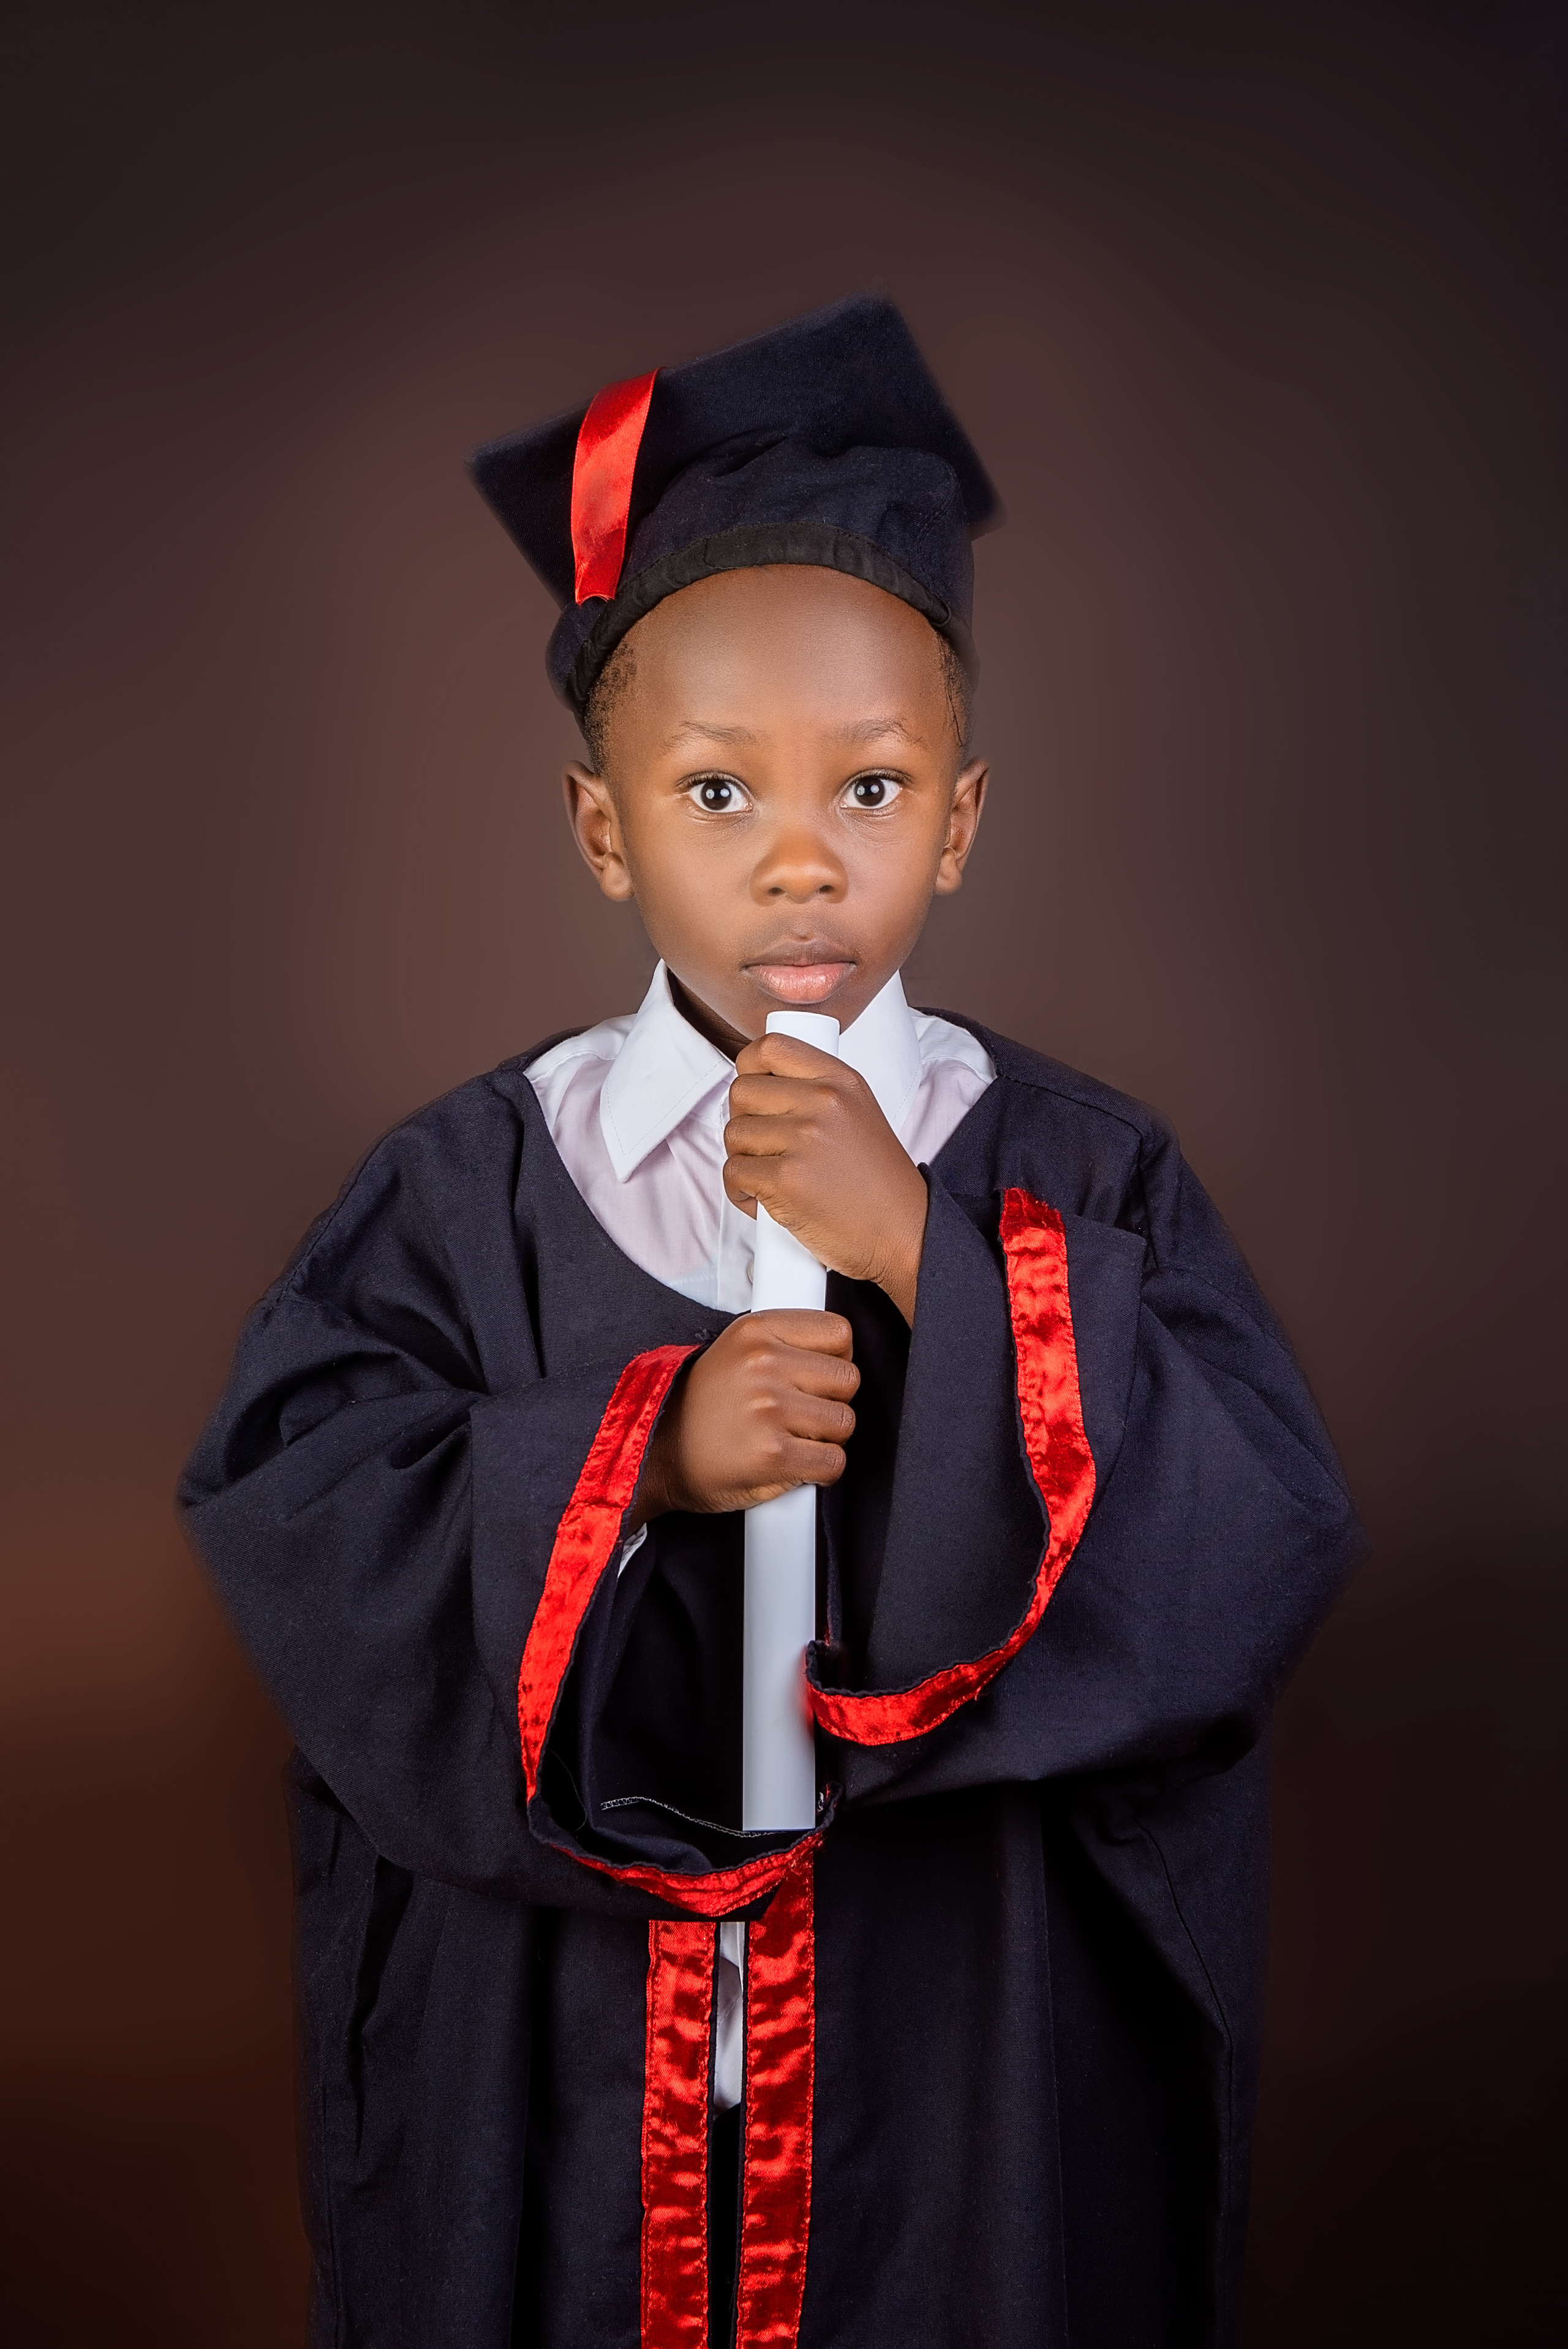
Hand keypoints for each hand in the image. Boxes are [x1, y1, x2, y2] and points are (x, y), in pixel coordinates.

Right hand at [629, 1310, 858, 1522]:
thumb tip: (839, 1355)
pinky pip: (834, 1462)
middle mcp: (762, 1364)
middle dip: (831, 1402)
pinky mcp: (773, 1454)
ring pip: (844, 1422)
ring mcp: (768, 1408)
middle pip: (848, 1379)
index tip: (817, 1378)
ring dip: (825, 1438)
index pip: (839, 1334)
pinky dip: (821, 1470)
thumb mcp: (735, 1353)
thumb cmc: (699, 1410)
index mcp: (755, 1331)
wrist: (658, 1456)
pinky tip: (793, 1464)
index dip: (835, 1361)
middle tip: (799, 1414)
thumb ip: (784, 1344)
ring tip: (790, 1438)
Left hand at [724, 1035, 928, 1321]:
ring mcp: (803, 1140)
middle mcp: (823, 1102)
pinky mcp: (785, 1179)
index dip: (749, 1069)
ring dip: (743, 1159)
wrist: (903, 1233)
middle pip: (742, 1092)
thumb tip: (758, 1083)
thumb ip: (815, 1092)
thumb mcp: (858, 1113)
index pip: (771, 1047)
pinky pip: (734, 1172)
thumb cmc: (877, 1182)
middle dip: (744, 1121)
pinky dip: (741, 1192)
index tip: (754, 1092)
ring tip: (773, 1178)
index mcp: (841, 1080)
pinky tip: (766, 1201)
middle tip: (767, 1148)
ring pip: (733, 1133)